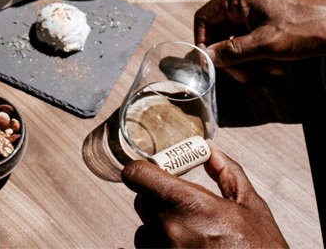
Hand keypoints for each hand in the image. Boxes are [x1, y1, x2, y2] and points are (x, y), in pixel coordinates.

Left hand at [122, 142, 287, 247]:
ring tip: (190, 236)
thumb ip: (227, 172)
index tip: (152, 173)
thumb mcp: (251, 206)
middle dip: (158, 201)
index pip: (138, 175)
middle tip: (183, 209)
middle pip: (142, 201)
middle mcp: (170, 228)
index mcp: (191, 204)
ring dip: (158, 229)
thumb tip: (210, 150)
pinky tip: (183, 247)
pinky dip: (159, 247)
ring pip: (143, 230)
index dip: (141, 171)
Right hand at [194, 0, 325, 80]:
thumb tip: (206, 58)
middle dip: (232, 57)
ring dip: (250, 59)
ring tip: (271, 68)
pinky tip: (279, 63)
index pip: (204, 18)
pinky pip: (253, 38)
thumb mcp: (266, 44)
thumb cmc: (309, 26)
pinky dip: (262, 54)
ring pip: (238, 39)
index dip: (204, 42)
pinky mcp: (270, 17)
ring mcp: (258, 7)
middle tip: (244, 75)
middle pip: (221, 31)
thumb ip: (232, 52)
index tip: (211, 63)